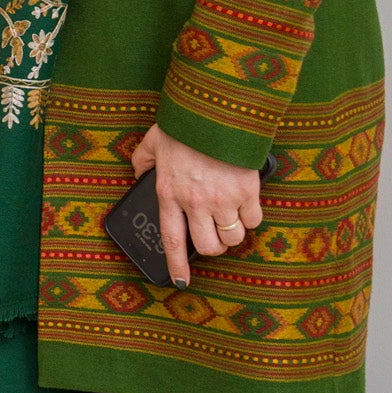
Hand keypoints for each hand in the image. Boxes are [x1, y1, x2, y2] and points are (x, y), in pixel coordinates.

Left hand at [131, 122, 264, 287]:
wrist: (215, 110)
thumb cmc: (183, 126)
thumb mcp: (152, 142)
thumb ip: (142, 160)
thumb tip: (137, 171)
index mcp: (169, 193)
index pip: (172, 240)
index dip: (176, 265)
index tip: (180, 282)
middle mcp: (195, 202)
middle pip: (209, 247)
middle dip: (213, 246)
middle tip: (212, 233)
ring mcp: (223, 199)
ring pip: (233, 238)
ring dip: (232, 232)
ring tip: (228, 217)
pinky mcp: (247, 191)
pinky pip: (254, 220)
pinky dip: (251, 217)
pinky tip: (245, 203)